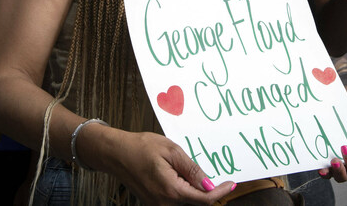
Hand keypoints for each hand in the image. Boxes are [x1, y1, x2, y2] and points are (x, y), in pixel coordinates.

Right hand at [104, 130, 233, 204]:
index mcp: (171, 190)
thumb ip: (192, 169)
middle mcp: (164, 203)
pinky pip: (175, 201)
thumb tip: (209, 184)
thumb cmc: (141, 147)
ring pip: (186, 204)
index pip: (204, 199)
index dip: (220, 192)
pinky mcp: (154, 203)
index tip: (230, 183)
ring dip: (196, 193)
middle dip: (209, 192)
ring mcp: (158, 205)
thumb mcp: (171, 151)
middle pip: (196, 204)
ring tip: (193, 173)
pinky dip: (184, 192)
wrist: (115, 153)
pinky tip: (182, 177)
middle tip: (217, 177)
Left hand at [319, 114, 346, 181]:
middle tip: (335, 160)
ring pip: (332, 176)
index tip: (345, 148)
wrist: (339, 115)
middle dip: (340, 170)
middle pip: (344, 176)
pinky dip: (322, 171)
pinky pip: (322, 170)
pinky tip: (320, 168)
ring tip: (329, 163)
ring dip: (330, 173)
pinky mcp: (322, 161)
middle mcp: (345, 165)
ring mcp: (332, 164)